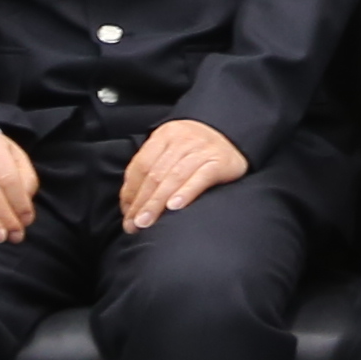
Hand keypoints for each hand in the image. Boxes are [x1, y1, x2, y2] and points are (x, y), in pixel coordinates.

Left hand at [120, 119, 248, 231]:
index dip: (130, 191)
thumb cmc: (197, 150)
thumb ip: (153, 169)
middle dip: (141, 202)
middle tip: (133, 224)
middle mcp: (182, 139)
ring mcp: (202, 149)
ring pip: (173, 177)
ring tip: (146, 222)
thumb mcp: (173, 150)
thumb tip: (130, 202)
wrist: (234, 137)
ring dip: (156, 203)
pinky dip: (185, 193)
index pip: (141, 165)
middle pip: (155, 174)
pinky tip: (174, 207)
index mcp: (165, 135)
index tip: (126, 212)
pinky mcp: (220, 161)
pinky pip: (200, 178)